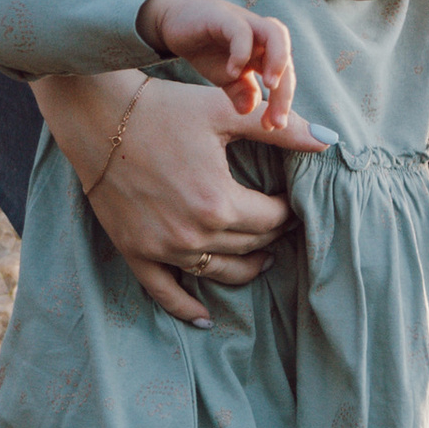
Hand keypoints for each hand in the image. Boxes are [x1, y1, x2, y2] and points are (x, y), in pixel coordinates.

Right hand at [39, 70, 320, 328]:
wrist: (98, 118)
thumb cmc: (164, 109)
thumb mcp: (224, 113)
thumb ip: (280, 129)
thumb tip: (330, 142)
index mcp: (218, 202)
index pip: (271, 219)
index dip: (288, 211)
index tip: (293, 202)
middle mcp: (192, 234)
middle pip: (250, 247)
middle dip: (272, 236)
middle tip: (282, 225)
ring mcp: (162, 248)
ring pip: (219, 273)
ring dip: (246, 269)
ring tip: (262, 259)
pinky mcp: (136, 253)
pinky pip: (166, 292)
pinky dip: (187, 308)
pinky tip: (206, 318)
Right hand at [137, 0, 307, 138]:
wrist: (176, 20)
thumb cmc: (206, 48)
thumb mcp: (224, 77)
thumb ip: (239, 91)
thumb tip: (249, 110)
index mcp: (265, 52)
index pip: (284, 77)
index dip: (283, 102)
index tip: (273, 126)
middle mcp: (260, 36)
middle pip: (286, 59)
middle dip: (285, 91)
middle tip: (276, 120)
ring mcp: (245, 23)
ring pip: (276, 34)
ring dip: (277, 61)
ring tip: (269, 86)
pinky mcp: (224, 16)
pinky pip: (241, 30)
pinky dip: (241, 51)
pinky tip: (231, 72)